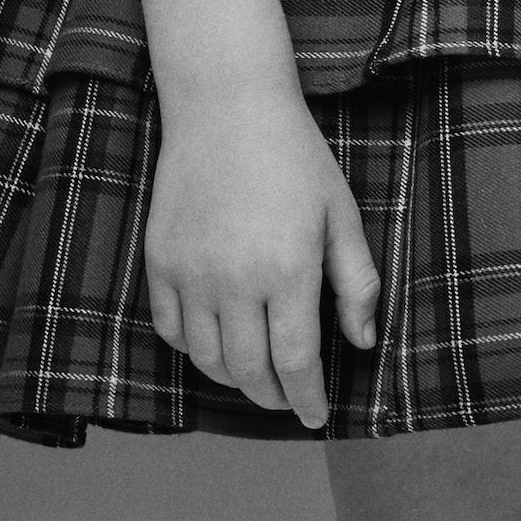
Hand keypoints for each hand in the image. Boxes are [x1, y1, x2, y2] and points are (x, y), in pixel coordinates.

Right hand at [144, 82, 380, 429]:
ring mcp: (190, 272)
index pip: (296, 363)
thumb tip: (362, 343)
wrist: (226, 105)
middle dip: (273, 396)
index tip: (316, 416)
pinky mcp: (159, 260)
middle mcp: (233, 280)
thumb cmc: (294, 155)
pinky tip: (216, 339)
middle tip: (288, 397)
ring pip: (207, 359)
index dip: (307, 398)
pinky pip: (170, 328)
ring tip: (256, 373)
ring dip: (234, 378)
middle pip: (248, 372)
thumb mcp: (340, 212)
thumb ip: (356, 282)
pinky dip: (193, 347)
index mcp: (287, 270)